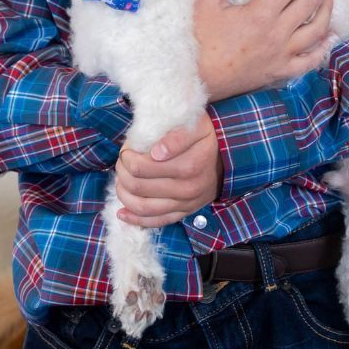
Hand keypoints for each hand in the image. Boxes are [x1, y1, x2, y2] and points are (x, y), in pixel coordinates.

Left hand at [114, 112, 219, 227]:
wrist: (226, 160)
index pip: (142, 167)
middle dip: (123, 172)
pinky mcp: (183, 214)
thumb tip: (156, 153)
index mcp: (189, 165)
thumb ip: (176, 136)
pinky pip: (155, 222)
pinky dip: (135, 219)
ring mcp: (185, 204)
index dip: (127, 157)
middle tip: (122, 161)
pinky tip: (122, 212)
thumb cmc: (205, 139)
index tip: (128, 148)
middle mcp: (188, 188)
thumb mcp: (196, 126)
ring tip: (121, 180)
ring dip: (124, 194)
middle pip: (138, 186)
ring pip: (143, 206)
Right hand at [193, 0, 335, 98]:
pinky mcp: (282, 71)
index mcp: (261, 14)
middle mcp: (278, 34)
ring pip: (317, 30)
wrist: (199, 79)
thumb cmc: (201, 40)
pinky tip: (330, 37)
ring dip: (326, 10)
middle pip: (308, 2)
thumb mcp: (205, 1)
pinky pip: (311, 60)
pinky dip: (324, 48)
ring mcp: (283, 55)